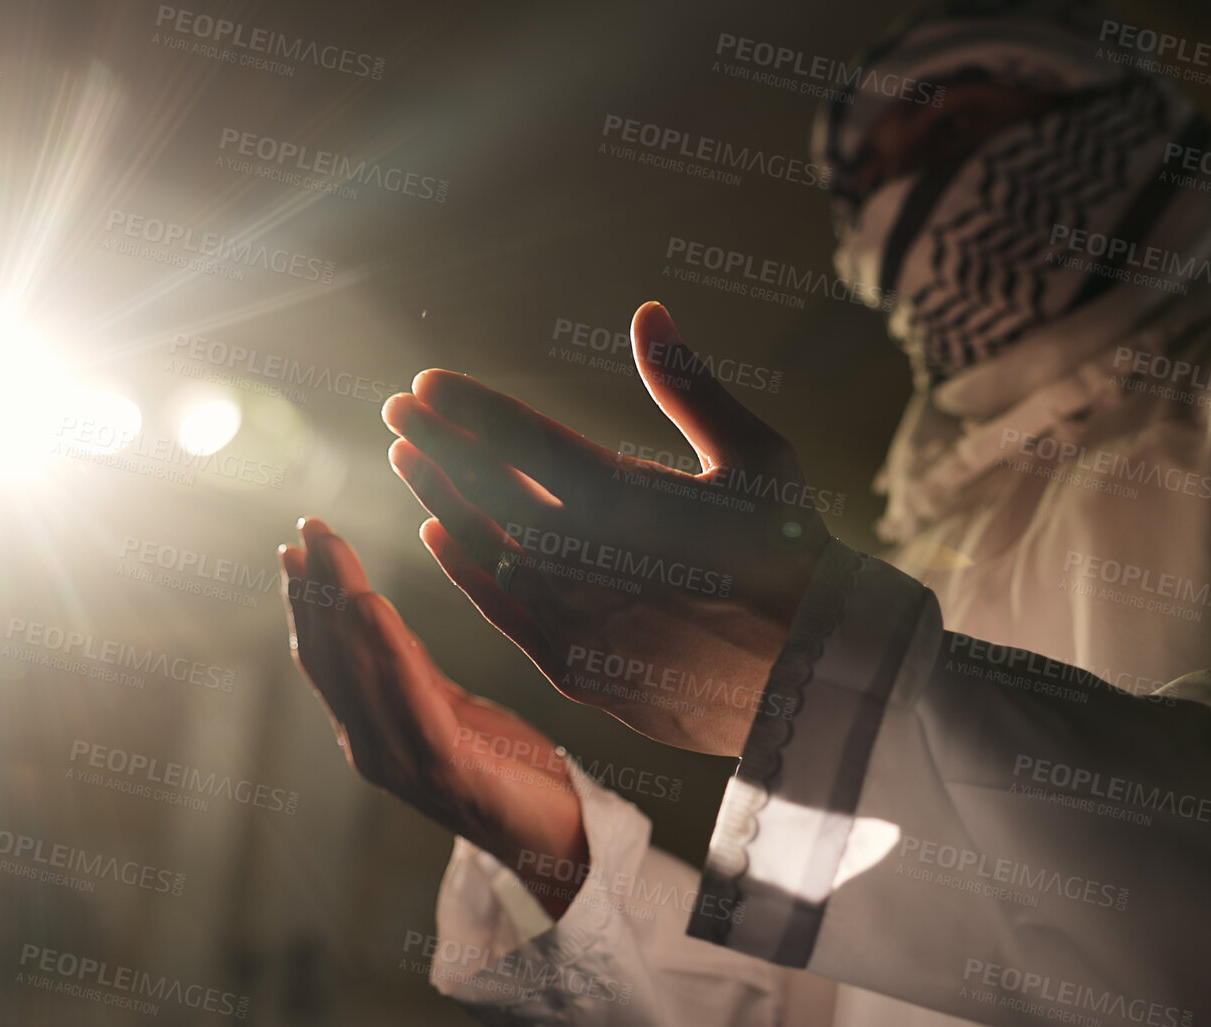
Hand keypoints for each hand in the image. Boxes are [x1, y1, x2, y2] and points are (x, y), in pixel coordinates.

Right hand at [279, 517, 588, 916]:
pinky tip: (372, 605)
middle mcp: (374, 748)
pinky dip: (385, 647)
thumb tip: (373, 617)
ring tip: (330, 550)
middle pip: (332, 657)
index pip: (327, 660)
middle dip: (314, 589)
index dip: (305, 604)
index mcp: (373, 734)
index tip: (294, 549)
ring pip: (358, 668)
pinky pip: (408, 694)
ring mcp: (403, 759)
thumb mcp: (453, 708)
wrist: (555, 837)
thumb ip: (411, 672)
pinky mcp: (443, 762)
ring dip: (339, 603)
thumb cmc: (511, 773)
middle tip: (306, 529)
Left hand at [382, 301, 830, 757]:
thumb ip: (689, 385)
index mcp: (627, 498)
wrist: (812, 674)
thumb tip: (649, 311)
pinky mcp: (573, 666)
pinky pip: (499, 610)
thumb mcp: (754, 455)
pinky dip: (463, 568)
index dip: (469, 408)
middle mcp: (585, 558)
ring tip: (406, 459)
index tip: (429, 382)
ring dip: (440, 497)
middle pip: (486, 488)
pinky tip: (439, 535)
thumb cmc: (792, 554)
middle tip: (397, 410)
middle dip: (436, 443)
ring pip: (481, 546)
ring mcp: (573, 617)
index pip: (522, 440)